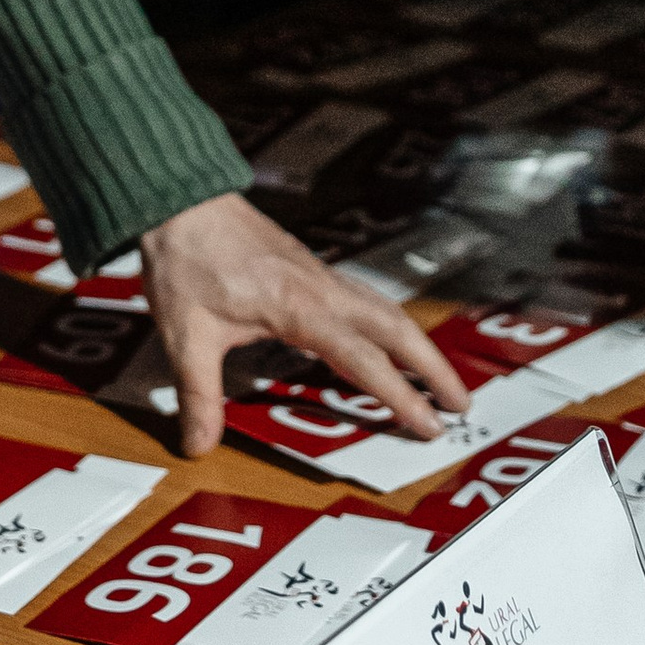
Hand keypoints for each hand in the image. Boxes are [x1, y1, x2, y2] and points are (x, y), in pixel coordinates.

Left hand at [139, 192, 469, 458]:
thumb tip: (199, 445)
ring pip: (387, 310)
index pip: (364, 360)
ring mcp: (321, 276)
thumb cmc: (186, 258)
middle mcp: (322, 289)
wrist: (181, 199)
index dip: (399, 397)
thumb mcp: (185, 334)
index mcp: (301, 307)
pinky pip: (366, 299)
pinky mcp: (311, 270)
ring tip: (438, 377)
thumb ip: (198, 394)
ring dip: (417, 344)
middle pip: (397, 329)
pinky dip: (390, 324)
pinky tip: (387, 338)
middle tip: (462, 404)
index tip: (429, 425)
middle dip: (434, 368)